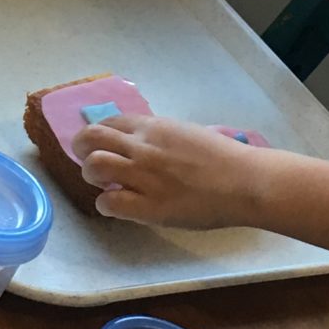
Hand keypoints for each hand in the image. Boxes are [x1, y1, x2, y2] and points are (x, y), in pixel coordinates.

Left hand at [74, 112, 269, 230]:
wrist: (246, 182)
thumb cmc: (225, 157)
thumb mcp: (187, 133)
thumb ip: (161, 137)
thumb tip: (144, 143)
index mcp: (154, 127)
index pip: (108, 122)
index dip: (99, 135)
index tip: (103, 146)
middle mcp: (143, 147)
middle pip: (90, 138)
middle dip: (82, 149)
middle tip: (90, 163)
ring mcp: (144, 176)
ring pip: (94, 166)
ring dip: (93, 176)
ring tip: (105, 185)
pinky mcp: (149, 207)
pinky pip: (109, 203)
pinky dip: (106, 204)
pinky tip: (118, 206)